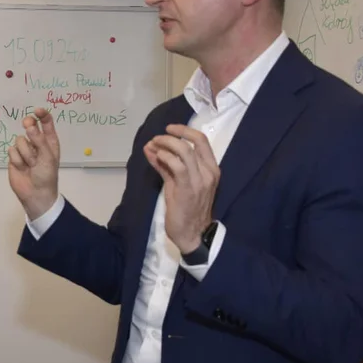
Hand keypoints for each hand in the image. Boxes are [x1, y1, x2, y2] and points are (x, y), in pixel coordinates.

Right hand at [7, 108, 60, 218]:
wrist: (35, 194)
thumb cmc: (46, 175)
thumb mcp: (47, 157)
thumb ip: (39, 140)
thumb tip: (29, 125)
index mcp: (49, 140)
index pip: (45, 122)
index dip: (41, 115)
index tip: (36, 111)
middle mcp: (36, 143)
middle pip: (29, 126)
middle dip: (29, 126)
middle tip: (28, 125)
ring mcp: (24, 150)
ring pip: (19, 140)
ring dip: (25, 153)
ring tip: (31, 164)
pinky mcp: (14, 157)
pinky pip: (11, 151)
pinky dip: (17, 159)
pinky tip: (22, 168)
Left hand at [143, 124, 219, 253]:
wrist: (192, 234)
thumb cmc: (186, 208)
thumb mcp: (176, 183)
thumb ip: (165, 165)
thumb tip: (150, 148)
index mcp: (211, 168)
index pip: (202, 141)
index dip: (185, 130)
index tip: (170, 128)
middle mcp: (209, 172)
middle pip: (194, 142)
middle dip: (173, 135)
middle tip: (157, 138)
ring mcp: (200, 180)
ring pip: (184, 151)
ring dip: (165, 144)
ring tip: (153, 145)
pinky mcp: (188, 189)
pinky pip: (177, 166)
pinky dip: (164, 157)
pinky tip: (156, 157)